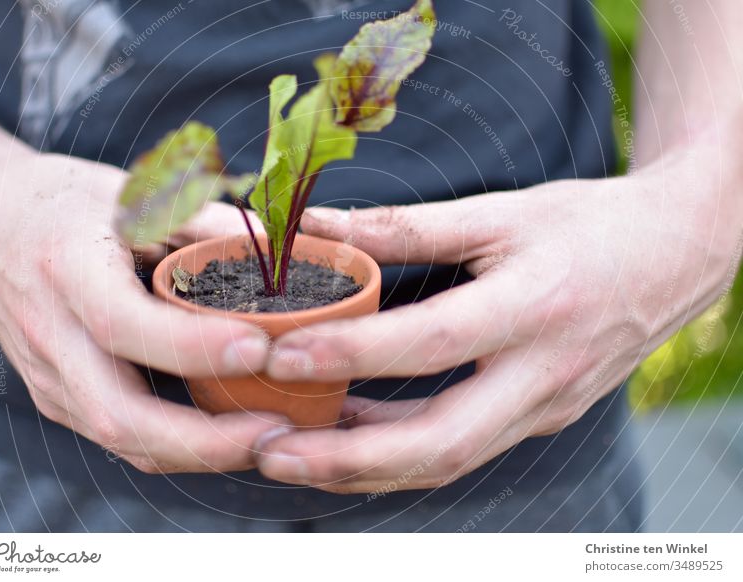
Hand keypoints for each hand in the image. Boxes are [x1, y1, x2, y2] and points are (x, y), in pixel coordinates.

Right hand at [0, 151, 288, 473]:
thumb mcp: (134, 194)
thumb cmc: (69, 204)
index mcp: (67, 269)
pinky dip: (182, 446)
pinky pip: (125, 436)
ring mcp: (52, 377)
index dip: (192, 347)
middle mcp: (51, 335)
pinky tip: (232, 433)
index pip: (122, 323)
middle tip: (276, 428)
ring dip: (201, 453)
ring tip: (269, 438)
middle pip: (119, 414)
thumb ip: (204, 222)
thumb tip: (277, 248)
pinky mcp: (62, 397)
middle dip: (204, 439)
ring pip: (125, 440)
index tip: (260, 348)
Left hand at [254, 154, 740, 492]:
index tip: (280, 354)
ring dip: (364, 466)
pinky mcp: (539, 418)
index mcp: (537, 307)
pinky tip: (347, 431)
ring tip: (291, 454)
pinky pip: (461, 446)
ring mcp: (544, 407)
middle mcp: (543, 374)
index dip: (354, 353)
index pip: (434, 342)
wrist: (679, 254)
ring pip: (447, 459)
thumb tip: (322, 226)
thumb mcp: (503, 213)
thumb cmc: (591, 225)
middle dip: (348, 458)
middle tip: (270, 452)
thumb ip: (409, 225)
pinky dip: (399, 447)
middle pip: (441, 443)